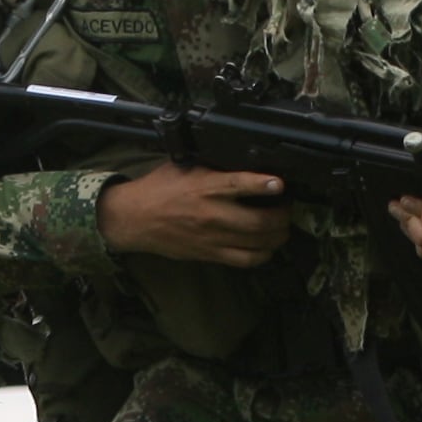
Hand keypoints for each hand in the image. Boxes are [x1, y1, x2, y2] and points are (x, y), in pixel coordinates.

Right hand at [98, 162, 294, 267]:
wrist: (134, 219)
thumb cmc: (159, 189)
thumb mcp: (186, 166)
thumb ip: (214, 166)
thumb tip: (244, 161)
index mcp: (205, 187)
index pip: (238, 185)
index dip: (263, 184)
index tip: (280, 183)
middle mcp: (212, 214)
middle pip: (260, 222)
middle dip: (283, 215)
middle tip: (286, 206)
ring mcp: (213, 238)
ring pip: (259, 243)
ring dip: (278, 235)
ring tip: (281, 226)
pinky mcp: (211, 254)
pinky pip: (246, 260)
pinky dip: (264, 254)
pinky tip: (267, 245)